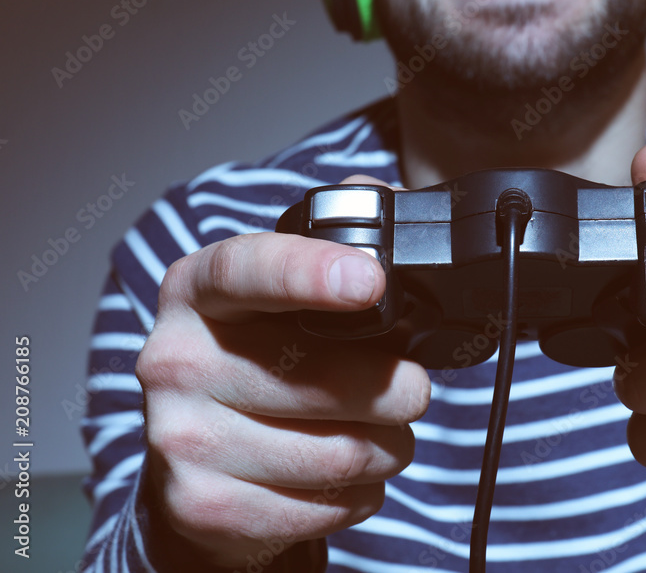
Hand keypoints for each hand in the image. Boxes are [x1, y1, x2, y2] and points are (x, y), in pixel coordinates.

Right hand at [135, 176, 429, 567]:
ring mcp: (182, 438)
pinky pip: (328, 505)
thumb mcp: (277, 296)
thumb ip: (333, 244)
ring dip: (390, 446)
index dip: (310, 273)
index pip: (247, 271)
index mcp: (199, 292)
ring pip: (339, 451)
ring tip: (384, 433)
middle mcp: (176, 360)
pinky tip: (350, 474)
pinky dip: (363, 492)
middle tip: (410, 389)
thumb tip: (393, 201)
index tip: (370, 279)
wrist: (194, 459)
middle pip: (322, 380)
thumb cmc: (256, 361)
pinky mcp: (205, 504)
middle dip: (398, 390)